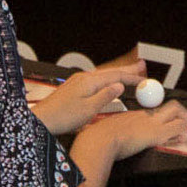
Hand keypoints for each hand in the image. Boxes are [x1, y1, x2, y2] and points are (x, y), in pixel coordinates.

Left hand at [30, 57, 147, 136]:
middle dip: (127, 69)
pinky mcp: (74, 88)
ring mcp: (78, 82)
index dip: (132, 78)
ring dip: (118, 73)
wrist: (43, 120)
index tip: (144, 80)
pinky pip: (97, 79)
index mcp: (89, 81)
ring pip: (104, 75)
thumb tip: (119, 86)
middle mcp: (83, 78)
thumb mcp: (89, 109)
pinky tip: (109, 82)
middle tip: (142, 66)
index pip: (116, 76)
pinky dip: (108, 79)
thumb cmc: (62, 116)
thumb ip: (106, 96)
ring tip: (130, 72)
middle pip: (110, 71)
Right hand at [90, 100, 186, 160]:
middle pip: (171, 105)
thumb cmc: (98, 137)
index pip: (157, 110)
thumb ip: (114, 130)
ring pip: (178, 113)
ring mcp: (151, 122)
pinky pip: (177, 128)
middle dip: (182, 112)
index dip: (168, 112)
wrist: (99, 140)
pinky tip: (181, 140)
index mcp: (134, 115)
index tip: (173, 114)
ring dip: (185, 122)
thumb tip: (111, 135)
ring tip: (185, 133)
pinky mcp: (155, 133)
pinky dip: (182, 133)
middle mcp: (145, 115)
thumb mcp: (107, 129)